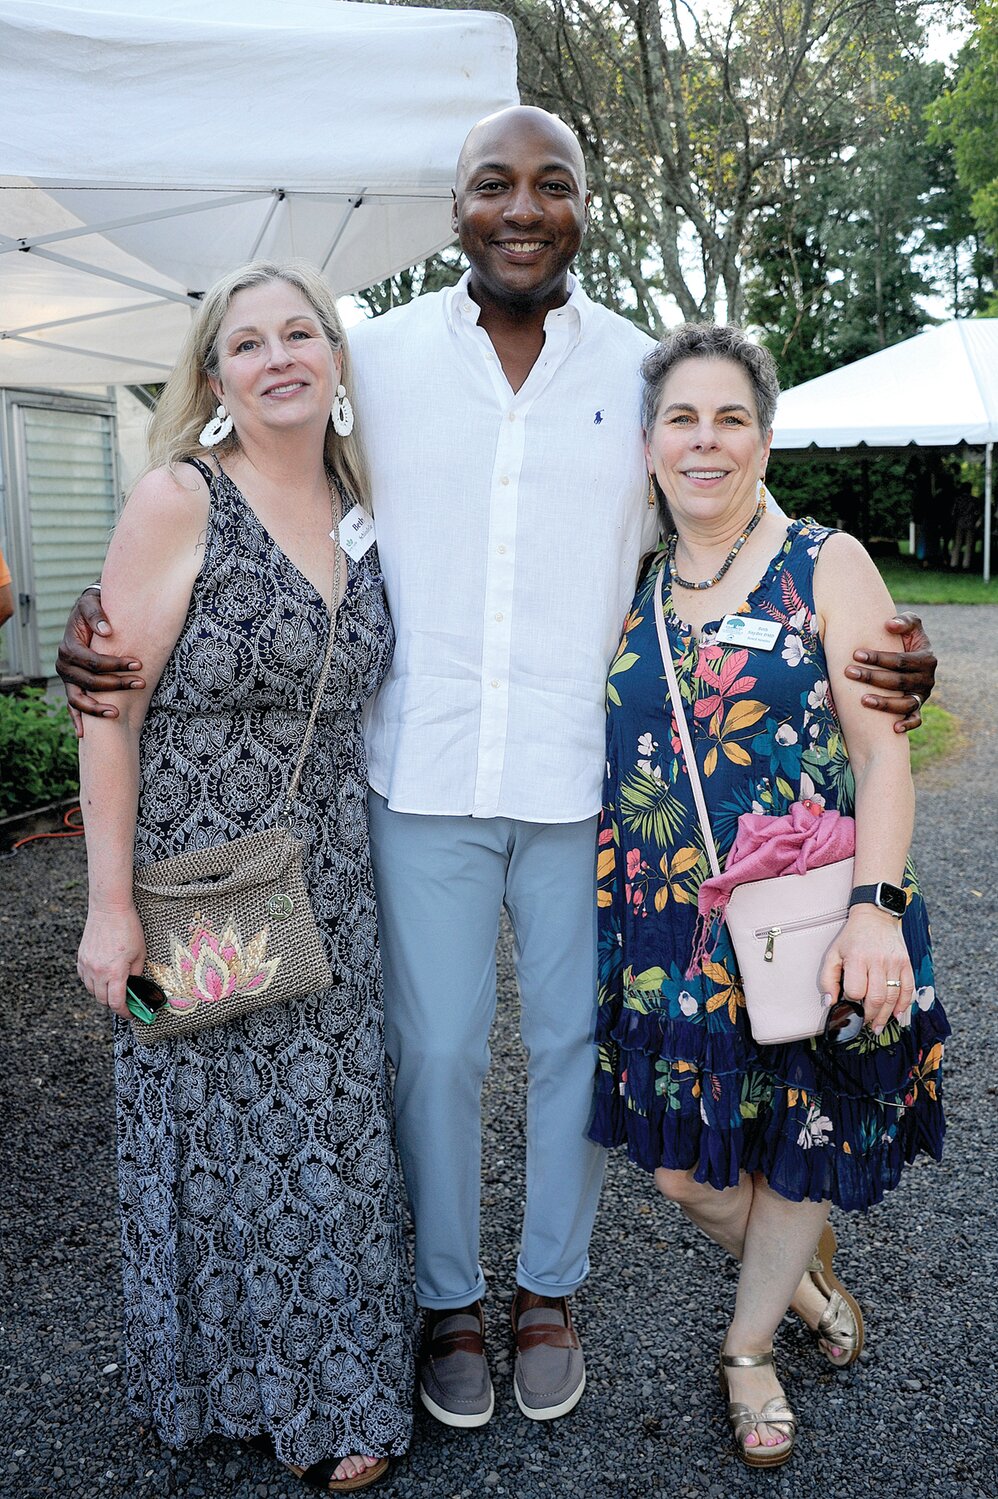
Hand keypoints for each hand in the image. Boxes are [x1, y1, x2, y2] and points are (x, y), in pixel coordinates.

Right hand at [56, 589, 144, 734]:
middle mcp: (63, 664)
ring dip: (97, 709)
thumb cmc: (92, 609)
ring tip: (117, 714)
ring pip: (78, 699)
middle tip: (140, 683)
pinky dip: (78, 719)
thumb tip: (107, 631)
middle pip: (89, 682)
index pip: (92, 661)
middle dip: (116, 685)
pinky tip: (85, 734)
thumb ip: (97, 615)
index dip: (115, 664)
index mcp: (68, 646)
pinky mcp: (71, 686)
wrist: (85, 614)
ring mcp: (66, 678)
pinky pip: (72, 706)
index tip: (138, 664)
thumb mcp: (92, 603)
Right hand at [77, 907, 145, 1019]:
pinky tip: (102, 978)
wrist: (109, 908)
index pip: (116, 1003)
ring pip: (92, 991)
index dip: (124, 1012)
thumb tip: (134, 986)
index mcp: (114, 972)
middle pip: (102, 1000)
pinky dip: (93, 983)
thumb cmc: (128, 928)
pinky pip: (85, 979)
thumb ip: (136, 973)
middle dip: (114, 1004)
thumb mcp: (140, 953)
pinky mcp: (81, 958)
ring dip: (102, 994)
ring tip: (114, 988)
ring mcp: (86, 965)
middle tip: (126, 1001)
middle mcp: (97, 972)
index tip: (131, 1014)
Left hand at [819, 907, 913, 1034]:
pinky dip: (903, 1005)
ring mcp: (895, 963)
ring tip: (878, 1025)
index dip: (851, 1002)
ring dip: (885, 1016)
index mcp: (857, 959)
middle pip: (876, 998)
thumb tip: (830, 1003)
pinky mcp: (906, 963)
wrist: (874, 917)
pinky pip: (908, 989)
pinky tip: (896, 1014)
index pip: (855, 991)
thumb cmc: (851, 938)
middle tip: (866, 1025)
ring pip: (892, 997)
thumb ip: (827, 979)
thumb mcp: (833, 954)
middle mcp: (878, 961)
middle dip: (870, 1016)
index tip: (849, 1007)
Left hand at [844, 612, 936, 733]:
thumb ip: (905, 621)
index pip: (901, 660)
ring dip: (884, 703)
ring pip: (906, 703)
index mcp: (927, 658)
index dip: (879, 658)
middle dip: (873, 677)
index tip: (856, 654)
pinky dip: (908, 725)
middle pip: (899, 682)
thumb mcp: (911, 625)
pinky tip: (894, 728)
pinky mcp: (918, 709)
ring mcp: (922, 696)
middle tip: (849, 672)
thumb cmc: (905, 638)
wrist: (910, 656)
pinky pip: (917, 720)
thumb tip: (889, 625)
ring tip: (863, 700)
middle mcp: (927, 679)